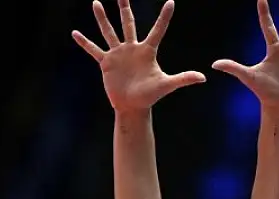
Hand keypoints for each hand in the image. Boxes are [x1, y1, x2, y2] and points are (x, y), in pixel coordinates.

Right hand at [73, 0, 205, 113]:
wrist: (132, 106)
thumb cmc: (150, 96)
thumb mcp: (166, 85)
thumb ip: (183, 79)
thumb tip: (203, 77)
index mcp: (147, 51)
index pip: (158, 30)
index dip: (164, 17)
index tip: (171, 2)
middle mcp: (132, 48)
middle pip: (128, 22)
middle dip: (124, 7)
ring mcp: (118, 54)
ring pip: (109, 31)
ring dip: (102, 17)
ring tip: (96, 2)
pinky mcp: (106, 63)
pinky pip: (94, 50)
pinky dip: (85, 42)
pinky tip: (75, 33)